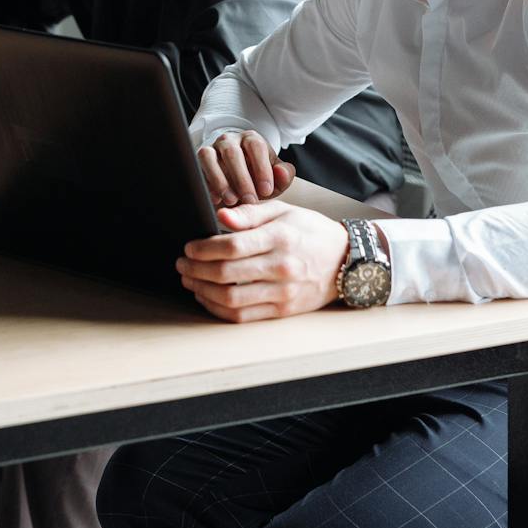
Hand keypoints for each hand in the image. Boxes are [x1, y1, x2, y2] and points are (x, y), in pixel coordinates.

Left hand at [176, 201, 347, 322]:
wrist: (346, 260)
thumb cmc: (310, 231)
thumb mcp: (284, 211)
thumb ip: (250, 213)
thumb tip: (221, 215)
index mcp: (280, 238)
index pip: (232, 246)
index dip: (203, 249)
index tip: (189, 248)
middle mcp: (282, 267)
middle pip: (227, 274)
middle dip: (196, 270)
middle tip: (182, 264)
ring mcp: (283, 292)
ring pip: (232, 299)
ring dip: (203, 291)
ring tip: (190, 281)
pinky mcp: (282, 310)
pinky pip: (243, 316)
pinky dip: (219, 309)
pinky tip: (208, 297)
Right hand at [196, 130, 295, 206]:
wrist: (237, 180)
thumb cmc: (258, 178)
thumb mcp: (275, 178)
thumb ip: (285, 175)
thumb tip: (281, 171)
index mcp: (251, 139)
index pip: (256, 147)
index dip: (261, 168)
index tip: (266, 191)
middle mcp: (230, 140)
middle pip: (233, 153)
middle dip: (242, 179)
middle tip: (250, 200)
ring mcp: (212, 148)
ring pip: (210, 157)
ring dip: (220, 180)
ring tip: (232, 200)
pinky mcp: (198, 160)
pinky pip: (198, 168)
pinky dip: (207, 184)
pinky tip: (216, 199)